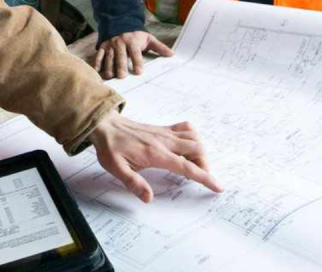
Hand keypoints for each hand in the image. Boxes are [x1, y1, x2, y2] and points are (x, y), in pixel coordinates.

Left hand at [89, 112, 222, 199]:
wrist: (104, 124)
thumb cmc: (110, 147)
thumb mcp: (116, 168)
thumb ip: (133, 183)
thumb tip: (148, 198)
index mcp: (155, 154)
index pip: (186, 167)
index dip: (204, 177)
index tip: (217, 186)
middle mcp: (164, 141)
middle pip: (197, 149)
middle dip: (205, 165)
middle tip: (200, 176)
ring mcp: (165, 133)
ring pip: (194, 138)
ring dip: (201, 151)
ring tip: (194, 165)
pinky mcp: (163, 128)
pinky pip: (186, 128)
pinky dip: (193, 137)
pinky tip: (186, 148)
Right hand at [93, 31, 172, 79]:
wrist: (120, 22)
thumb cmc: (136, 34)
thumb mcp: (148, 38)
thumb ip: (159, 47)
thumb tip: (171, 54)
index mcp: (132, 41)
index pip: (135, 53)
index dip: (137, 62)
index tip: (138, 72)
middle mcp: (120, 43)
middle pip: (121, 56)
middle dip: (121, 65)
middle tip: (122, 76)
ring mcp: (111, 45)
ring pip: (109, 56)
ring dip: (109, 66)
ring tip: (110, 76)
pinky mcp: (103, 46)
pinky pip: (99, 55)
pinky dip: (97, 62)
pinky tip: (97, 71)